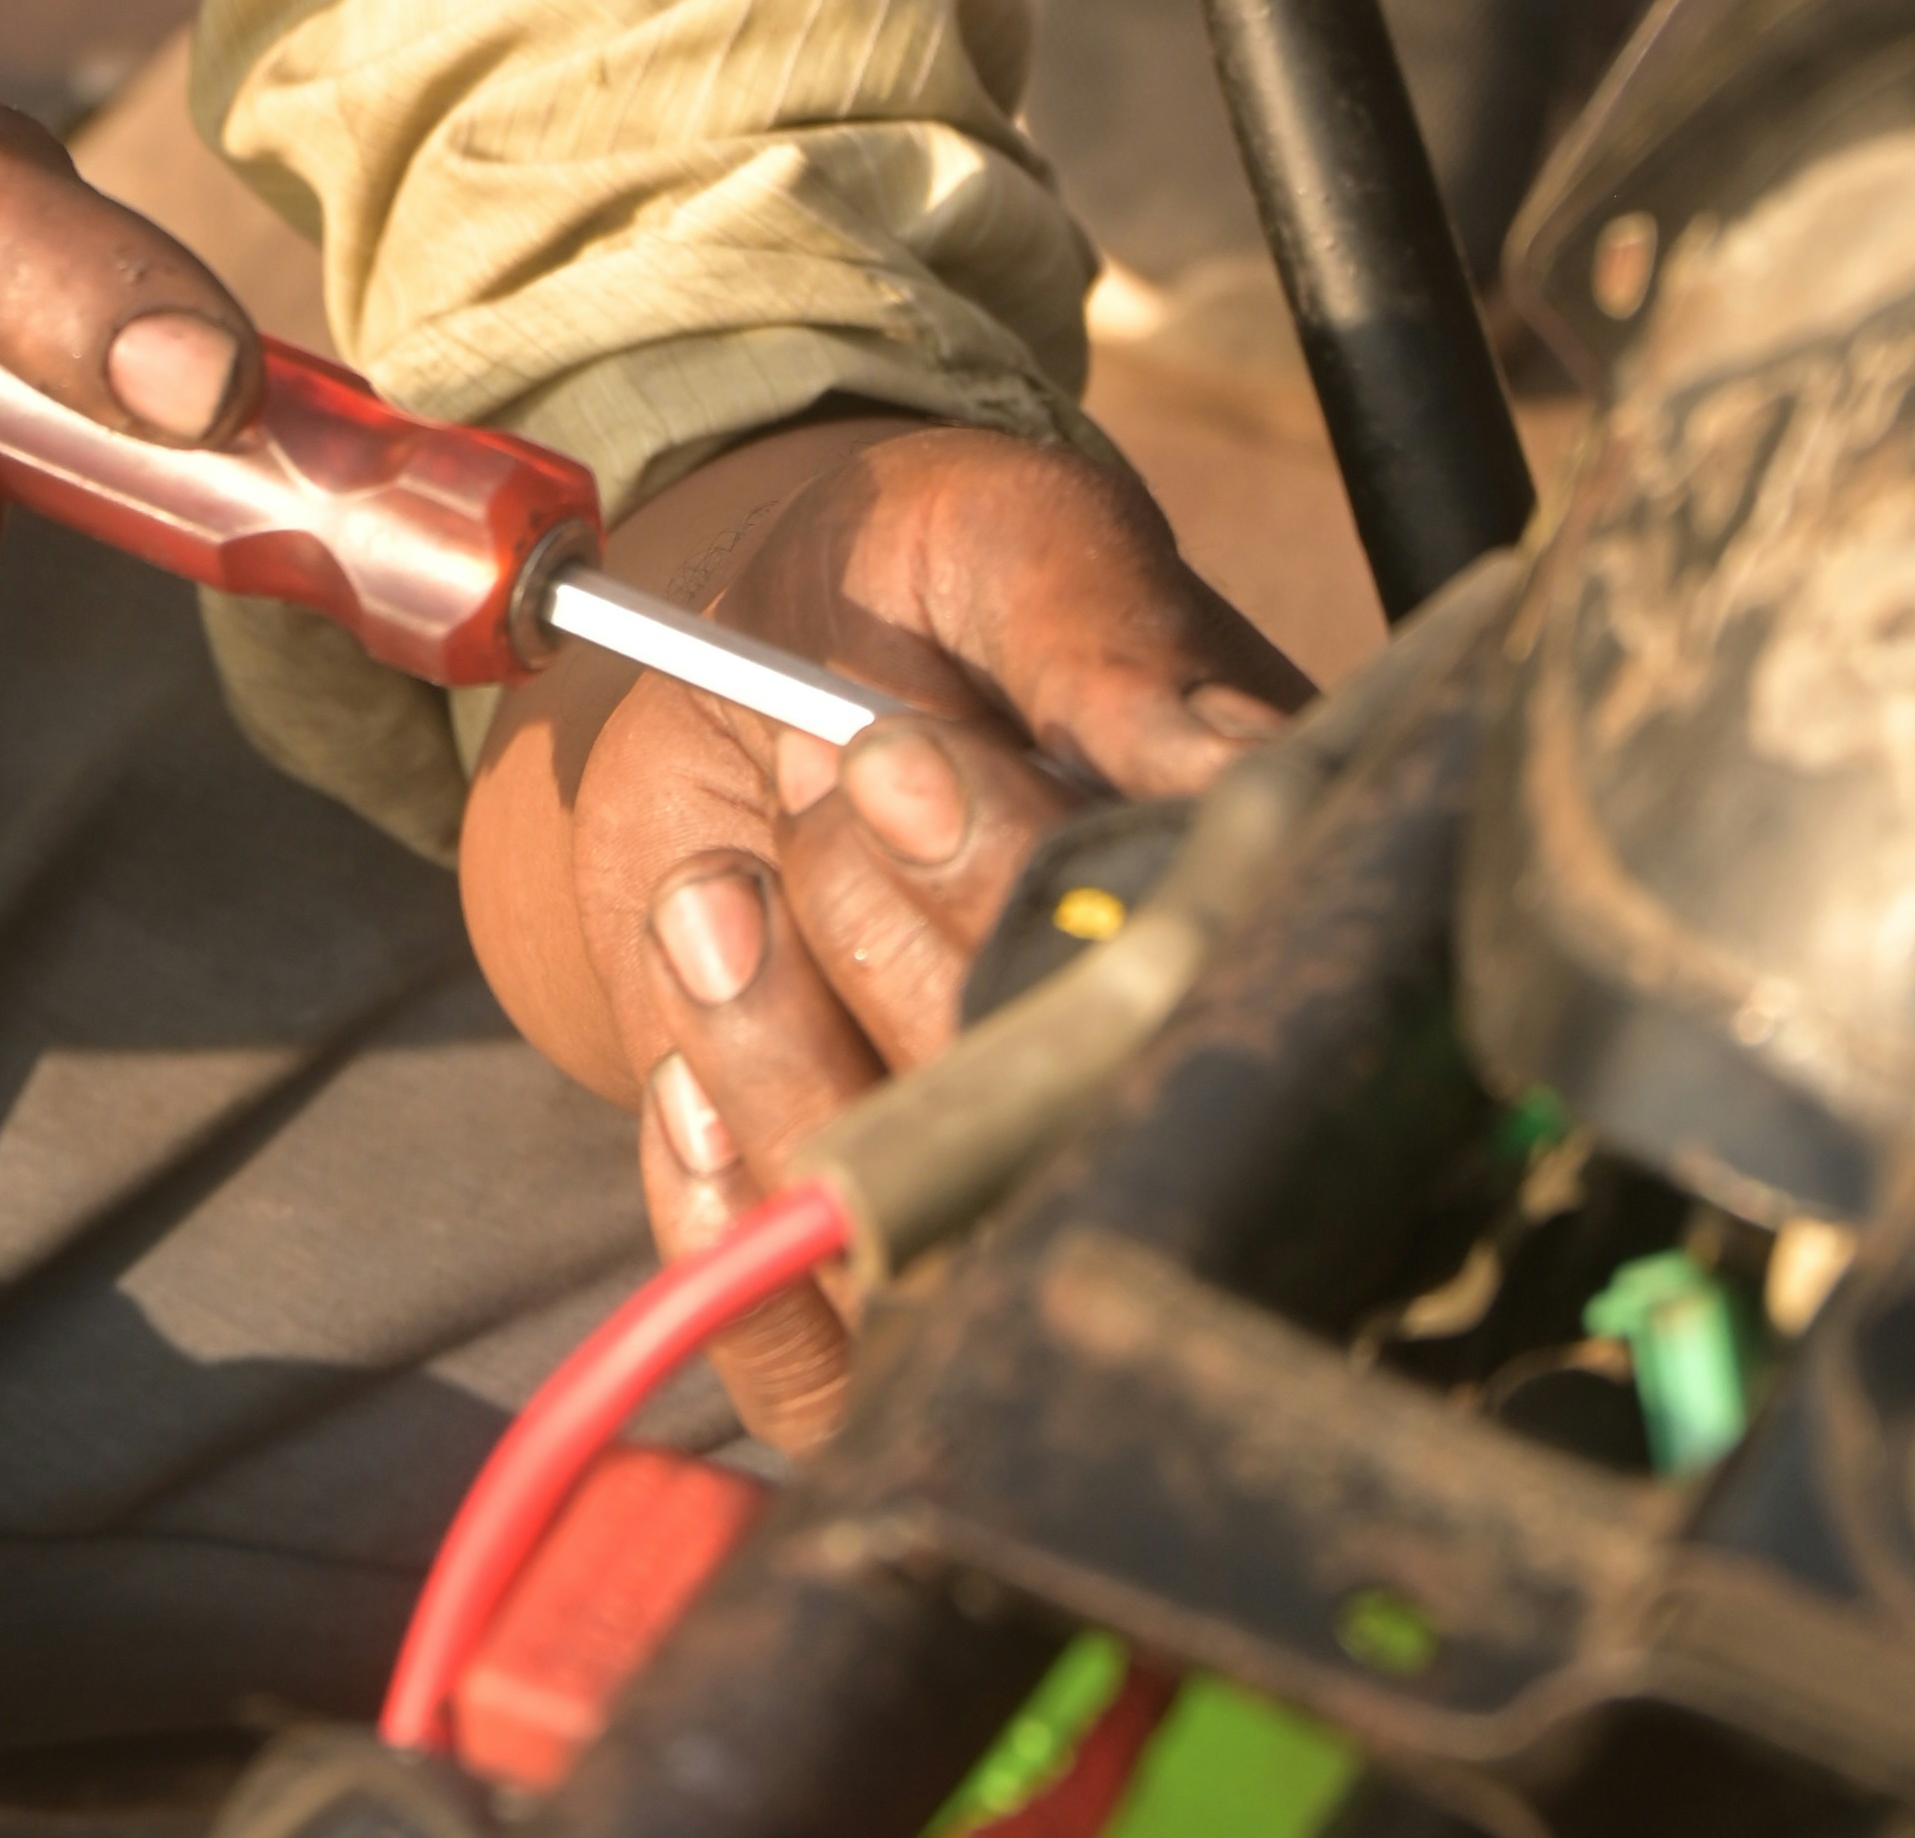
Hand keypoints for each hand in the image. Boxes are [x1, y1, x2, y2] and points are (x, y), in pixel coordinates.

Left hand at [459, 413, 1299, 1444]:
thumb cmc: (909, 583)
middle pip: (1038, 1139)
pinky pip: (805, 1366)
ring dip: (778, 1069)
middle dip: (882, 945)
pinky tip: (687, 1074)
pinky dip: (723, 1227)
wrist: (727, 644)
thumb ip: (1103, 639)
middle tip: (811, 778)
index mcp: (1227, 910)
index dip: (1015, 893)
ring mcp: (995, 1197)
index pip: (1173, 988)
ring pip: (915, 1270)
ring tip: (714, 893)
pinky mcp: (850, 1263)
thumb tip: (1225, 764)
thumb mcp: (1008, 547)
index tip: (896, 753)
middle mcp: (1134, 1085)